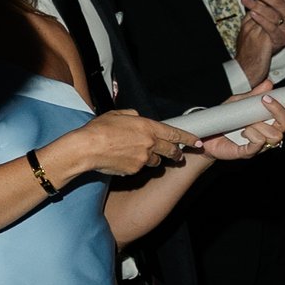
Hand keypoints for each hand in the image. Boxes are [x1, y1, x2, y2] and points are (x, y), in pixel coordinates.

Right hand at [80, 109, 202, 184]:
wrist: (87, 148)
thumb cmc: (99, 130)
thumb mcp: (117, 114)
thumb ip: (132, 115)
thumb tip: (138, 118)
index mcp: (147, 126)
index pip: (175, 133)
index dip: (188, 138)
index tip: (197, 141)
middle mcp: (149, 143)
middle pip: (171, 150)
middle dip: (176, 153)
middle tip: (178, 155)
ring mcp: (143, 158)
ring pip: (156, 161)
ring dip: (153, 158)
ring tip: (141, 154)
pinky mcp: (135, 170)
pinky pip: (140, 167)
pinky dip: (136, 164)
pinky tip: (124, 159)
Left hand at [205, 88, 284, 162]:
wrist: (207, 133)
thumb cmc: (226, 118)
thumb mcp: (239, 102)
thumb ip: (254, 94)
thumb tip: (269, 83)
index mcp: (269, 122)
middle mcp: (268, 134)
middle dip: (279, 112)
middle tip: (265, 100)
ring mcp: (260, 145)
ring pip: (274, 135)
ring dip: (260, 124)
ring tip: (246, 121)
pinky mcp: (249, 152)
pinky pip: (258, 144)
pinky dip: (253, 135)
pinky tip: (243, 131)